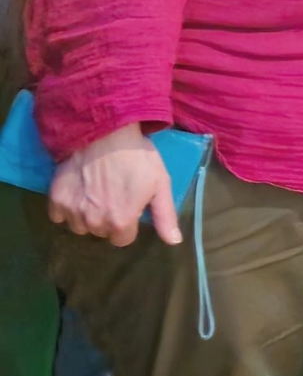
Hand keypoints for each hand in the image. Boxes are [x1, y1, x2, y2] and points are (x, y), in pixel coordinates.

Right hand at [49, 125, 179, 246]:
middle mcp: (94, 224)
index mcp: (121, 223)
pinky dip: (68, 207)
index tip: (129, 204)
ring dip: (87, 214)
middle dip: (108, 218)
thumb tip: (174, 242)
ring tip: (96, 190)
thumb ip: (165, 216)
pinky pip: (59, 216)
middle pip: (101, 232)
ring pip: (80, 226)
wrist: (105, 133)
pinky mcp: (55, 201)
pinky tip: (78, 190)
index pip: (123, 239)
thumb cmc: (137, 157)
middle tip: (113, 193)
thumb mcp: (160, 183)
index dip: (128, 222)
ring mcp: (72, 212)